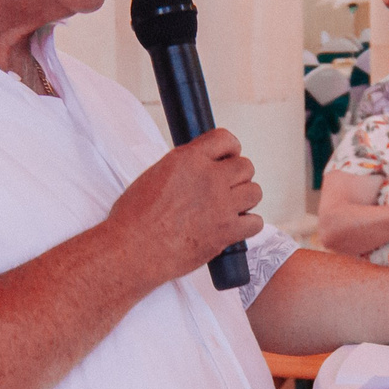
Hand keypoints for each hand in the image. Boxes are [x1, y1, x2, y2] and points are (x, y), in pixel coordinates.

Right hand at [109, 129, 261, 282]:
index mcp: (188, 159)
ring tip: (231, 207)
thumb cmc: (135, 217)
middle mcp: (209, 178)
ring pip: (254, 192)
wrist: (133, 249)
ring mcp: (221, 205)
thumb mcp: (155, 174)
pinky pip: (255, 222)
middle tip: (226, 188)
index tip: (228, 157)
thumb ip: (183, 167)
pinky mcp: (227, 231)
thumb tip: (199, 168)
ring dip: (245, 199)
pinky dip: (248, 225)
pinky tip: (235, 227)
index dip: (230, 149)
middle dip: (238, 176)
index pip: (225, 139)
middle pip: (246, 166)